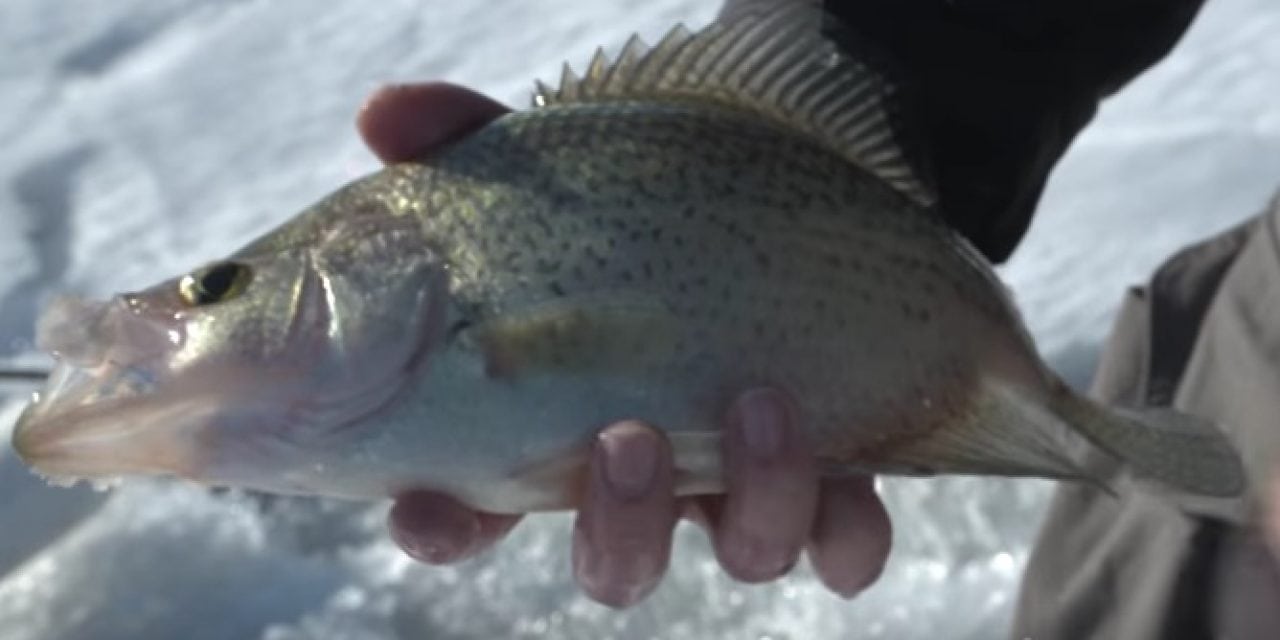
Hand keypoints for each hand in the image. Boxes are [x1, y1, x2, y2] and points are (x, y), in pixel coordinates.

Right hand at [356, 85, 892, 605]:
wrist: (778, 203)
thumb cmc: (636, 207)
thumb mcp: (550, 168)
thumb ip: (465, 141)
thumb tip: (387, 114)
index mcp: (556, 429)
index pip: (472, 510)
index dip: (445, 527)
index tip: (434, 508)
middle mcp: (648, 477)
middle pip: (616, 562)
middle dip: (620, 523)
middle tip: (627, 437)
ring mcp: (740, 484)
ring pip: (741, 555)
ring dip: (752, 500)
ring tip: (759, 399)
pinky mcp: (830, 479)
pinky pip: (843, 548)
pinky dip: (848, 533)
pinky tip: (849, 471)